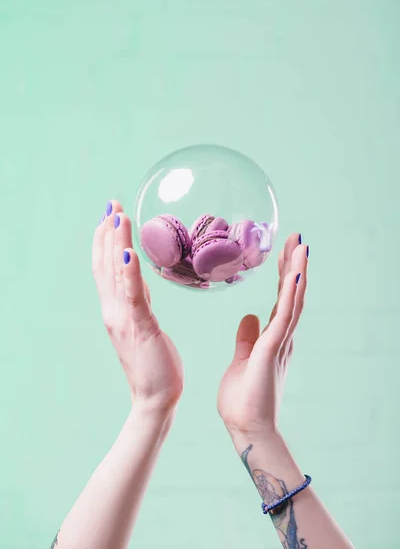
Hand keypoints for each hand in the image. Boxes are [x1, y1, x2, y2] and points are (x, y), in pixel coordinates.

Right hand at [92, 200, 183, 413]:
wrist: (156, 398)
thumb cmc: (154, 363)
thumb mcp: (144, 324)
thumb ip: (139, 301)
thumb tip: (138, 278)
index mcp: (116, 309)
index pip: (105, 268)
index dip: (105, 240)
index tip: (109, 214)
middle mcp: (114, 310)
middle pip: (105, 265)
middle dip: (108, 232)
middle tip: (111, 204)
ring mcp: (124, 319)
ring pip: (116, 274)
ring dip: (116, 243)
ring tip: (118, 216)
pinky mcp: (140, 327)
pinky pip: (134, 296)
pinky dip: (129, 273)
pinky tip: (129, 252)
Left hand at [217, 233, 307, 439]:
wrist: (247, 430)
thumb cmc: (243, 400)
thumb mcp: (242, 360)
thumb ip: (247, 338)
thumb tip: (249, 317)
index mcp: (273, 339)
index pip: (281, 300)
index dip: (284, 275)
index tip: (285, 251)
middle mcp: (282, 338)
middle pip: (291, 295)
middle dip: (294, 265)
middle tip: (297, 238)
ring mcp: (280, 343)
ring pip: (292, 301)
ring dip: (297, 273)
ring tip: (302, 246)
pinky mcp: (273, 350)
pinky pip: (284, 318)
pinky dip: (290, 295)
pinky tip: (294, 275)